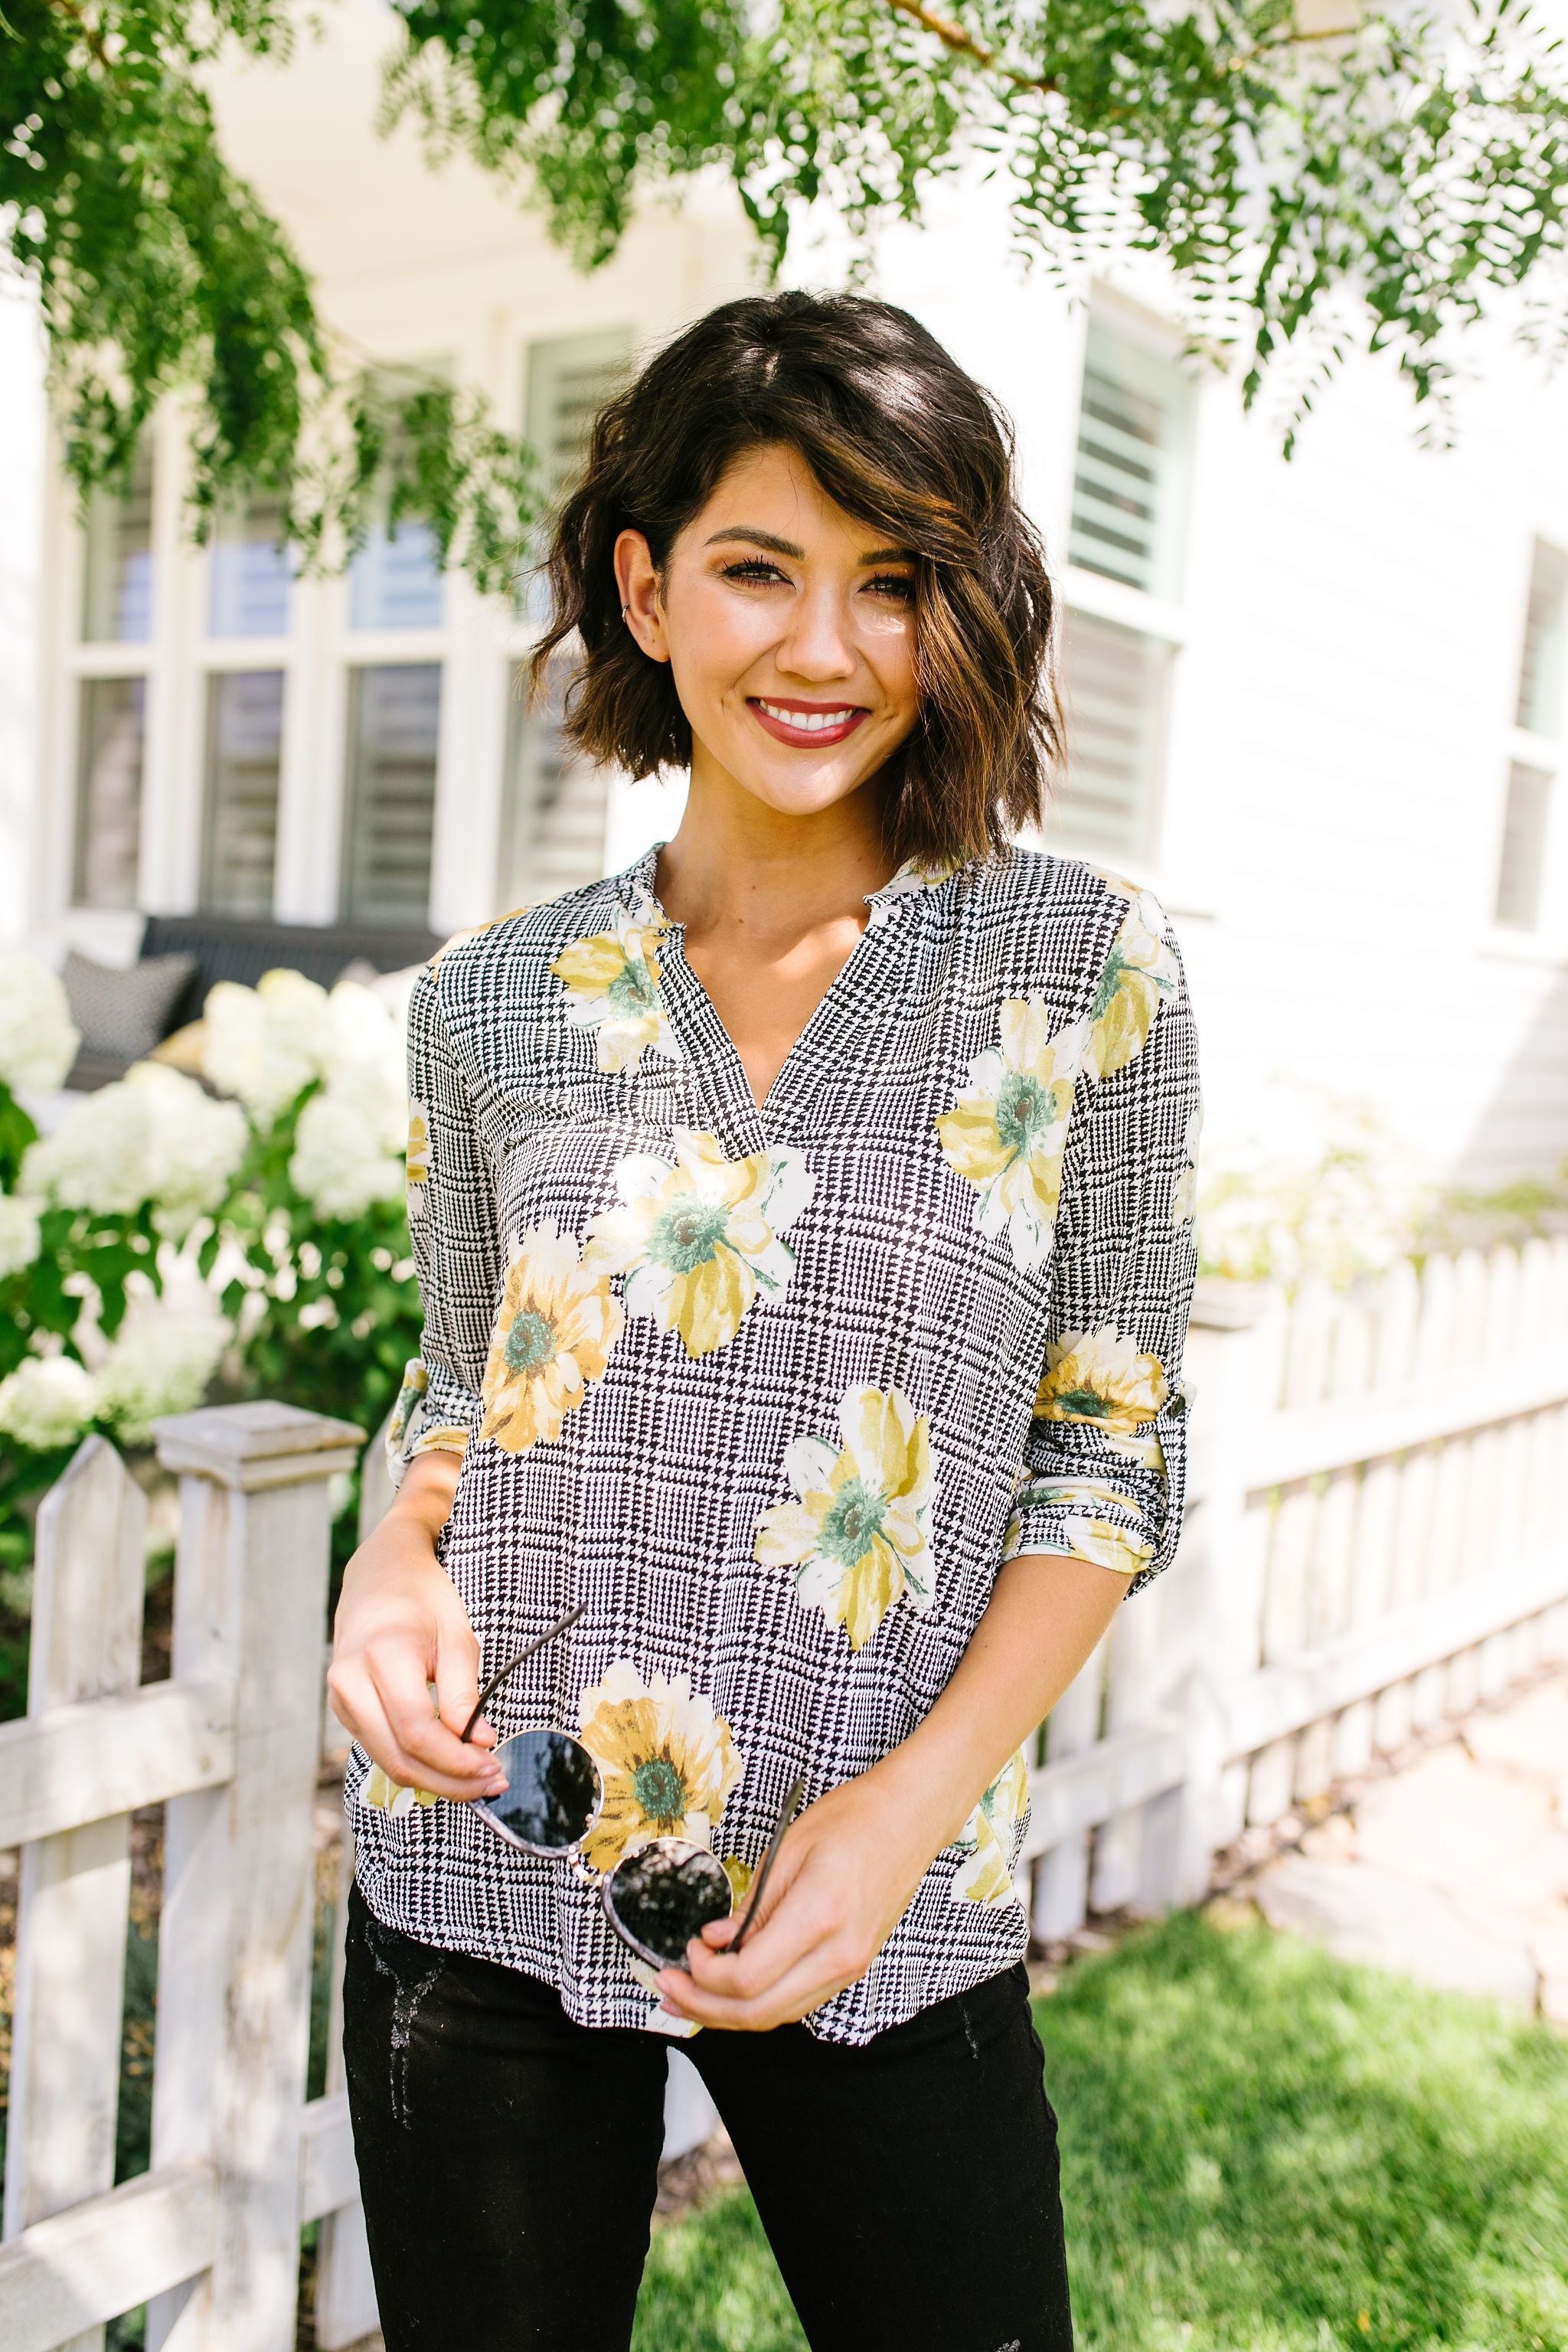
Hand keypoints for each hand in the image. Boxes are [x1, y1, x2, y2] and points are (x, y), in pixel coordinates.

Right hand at [327, 1452, 506, 1803]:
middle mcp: (350, 1681)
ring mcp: (340, 1698)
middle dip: (449, 1782)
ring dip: (434, 1780)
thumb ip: (465, 1696)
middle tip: (492, 1784)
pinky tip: (448, 1765)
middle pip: (399, 1758)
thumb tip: (480, 1745)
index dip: (456, 1761)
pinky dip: (415, 1764)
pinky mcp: (343, 1709)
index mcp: (382, 1656)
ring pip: (388, 1761)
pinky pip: (381, 1749)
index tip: (494, 1767)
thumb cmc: (424, 1600)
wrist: (379, 1575)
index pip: (417, 1732)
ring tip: (476, 1781)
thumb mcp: (457, 1638)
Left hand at [653, 1755, 946, 2031]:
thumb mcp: (788, 1849)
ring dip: (726, 2013)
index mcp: (818, 1916)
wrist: (910, 1819)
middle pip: (758, 2012)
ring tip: (688, 1995)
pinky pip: (796, 2000)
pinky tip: (731, 1988)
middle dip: (703, 2007)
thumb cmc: (854, 1820)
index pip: (748, 1978)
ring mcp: (848, 1967)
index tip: (688, 1950)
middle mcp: (837, 1955)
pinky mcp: (851, 1967)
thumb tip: (716, 1942)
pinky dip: (758, 2002)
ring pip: (777, 2015)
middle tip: (668, 1988)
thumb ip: (752, 1905)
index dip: (705, 1975)